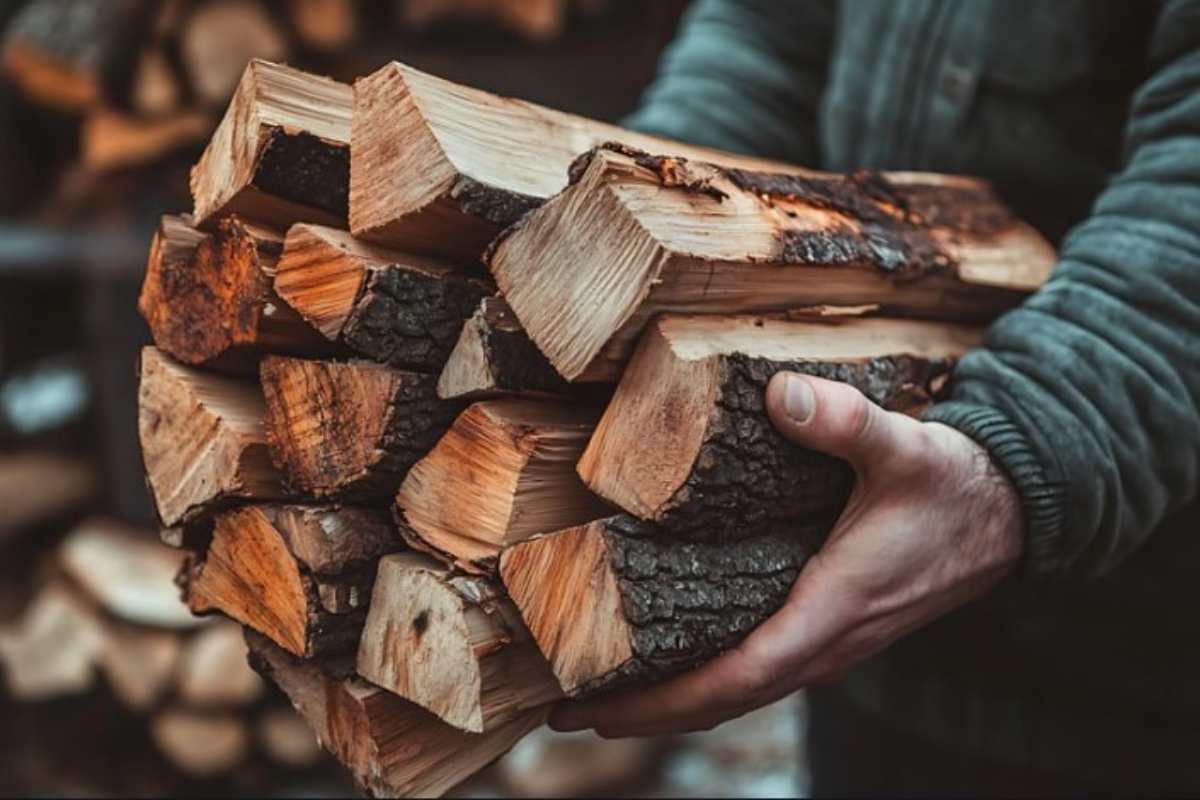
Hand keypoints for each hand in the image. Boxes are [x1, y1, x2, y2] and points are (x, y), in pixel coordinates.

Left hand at [550, 371, 1023, 737]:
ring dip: (672, 700)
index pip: (733, 678)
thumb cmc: (953, 486)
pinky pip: (758, 668)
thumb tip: (782, 394)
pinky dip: (708, 677)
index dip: (659, 702)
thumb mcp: (904, 447)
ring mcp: (829, 640)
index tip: (590, 711)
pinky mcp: (830, 625)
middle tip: (566, 711)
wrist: (1008, 513)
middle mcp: (825, 641)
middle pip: (721, 700)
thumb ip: (847, 421)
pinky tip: (676, 657)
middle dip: (644, 713)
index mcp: (830, 611)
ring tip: (604, 695)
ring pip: (739, 690)